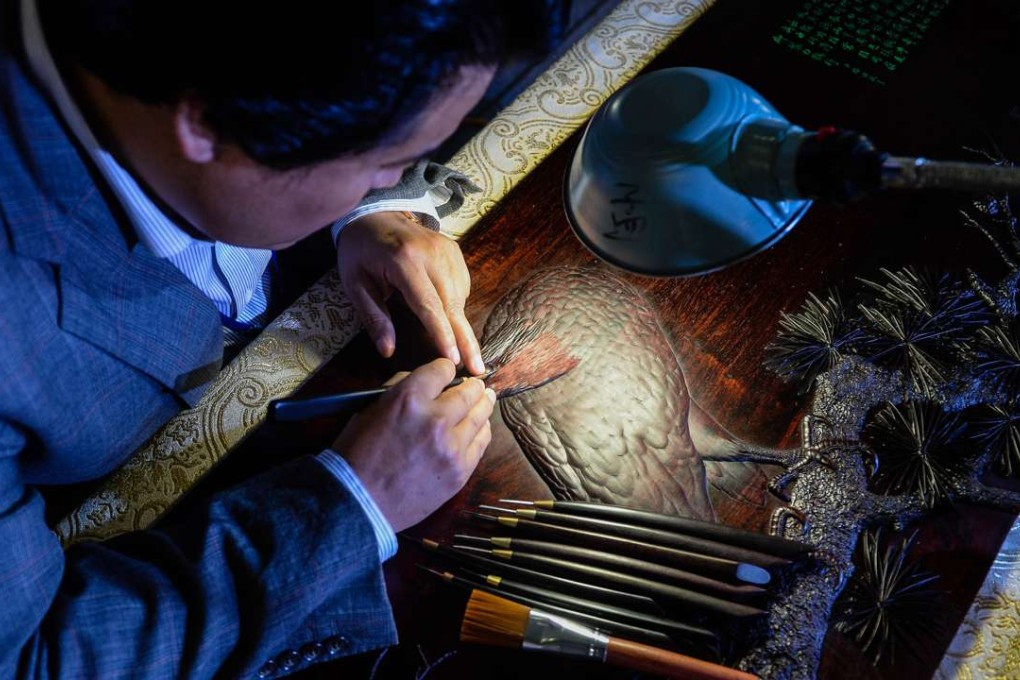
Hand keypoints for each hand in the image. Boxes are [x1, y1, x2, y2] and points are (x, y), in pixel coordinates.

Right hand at [333, 358, 494, 530]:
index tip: (448, 372)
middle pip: (468, 392)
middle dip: (472, 386)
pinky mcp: (460, 471)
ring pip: (480, 416)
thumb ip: (400, 389)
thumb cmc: (357, 455)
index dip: (445, 369)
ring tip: (486, 399)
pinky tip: (481, 426)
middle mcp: (435, 419)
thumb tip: (426, 383)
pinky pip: (481, 442)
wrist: (358, 503)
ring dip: (483, 404)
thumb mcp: (369, 409)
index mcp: (408, 399)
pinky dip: (482, 431)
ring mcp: (451, 447)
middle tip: (476, 385)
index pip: (442, 369)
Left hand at [336, 212, 485, 374]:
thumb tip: (388, 351)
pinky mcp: (455, 250)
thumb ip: (373, 317)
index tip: (454, 360)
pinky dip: (457, 305)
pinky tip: (448, 315)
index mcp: (404, 262)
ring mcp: (448, 250)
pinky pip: (462, 285)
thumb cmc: (360, 251)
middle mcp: (432, 254)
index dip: (442, 335)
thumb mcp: (355, 284)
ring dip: (460, 324)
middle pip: (453, 304)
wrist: (375, 213)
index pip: (429, 305)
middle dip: (465, 339)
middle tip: (477, 369)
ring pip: (461, 297)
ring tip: (462, 350)